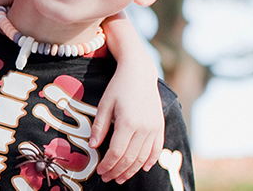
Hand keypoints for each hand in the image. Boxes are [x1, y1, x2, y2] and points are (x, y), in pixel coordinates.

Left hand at [91, 12, 163, 182]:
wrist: (139, 73)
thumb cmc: (118, 87)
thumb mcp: (104, 104)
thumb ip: (100, 127)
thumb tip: (92, 146)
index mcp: (127, 123)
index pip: (117, 152)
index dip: (108, 165)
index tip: (100, 172)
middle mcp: (143, 128)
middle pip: (130, 158)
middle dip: (118, 171)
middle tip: (108, 178)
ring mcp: (154, 128)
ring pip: (144, 157)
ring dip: (132, 170)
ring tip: (121, 177)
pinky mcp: (160, 126)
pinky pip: (157, 149)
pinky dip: (150, 161)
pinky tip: (142, 168)